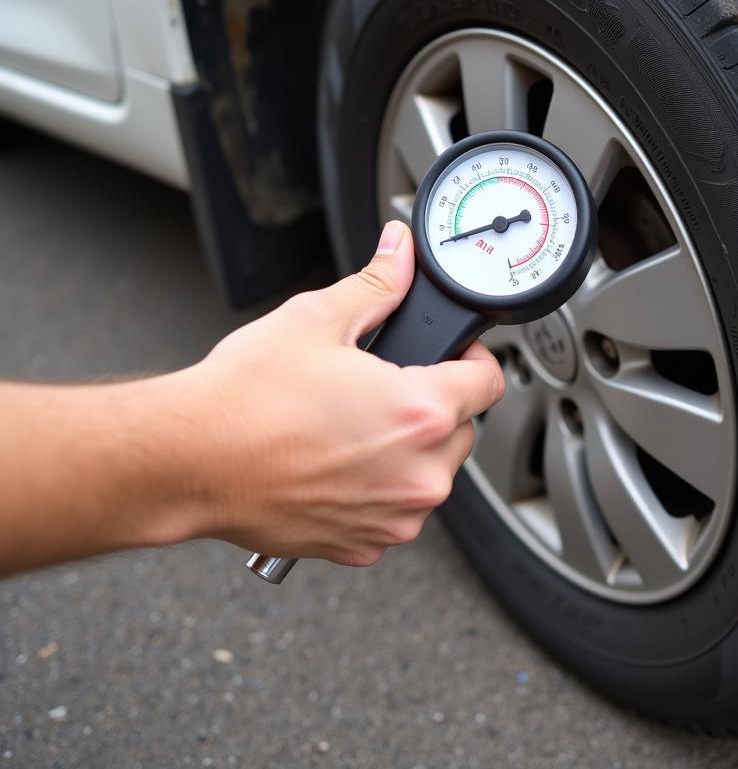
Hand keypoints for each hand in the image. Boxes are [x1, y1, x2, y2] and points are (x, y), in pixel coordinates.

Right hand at [182, 221, 504, 565]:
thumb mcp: (317, 319)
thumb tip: (399, 252)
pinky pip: (394, 509)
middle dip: (434, 403)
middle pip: (462, 429)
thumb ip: (377, 284)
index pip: (489, 380)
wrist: (189, 461)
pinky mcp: (365, 545)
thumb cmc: (246, 399)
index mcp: (422, 414)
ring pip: (430, 472)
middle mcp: (420, 475)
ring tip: (350, 423)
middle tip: (382, 384)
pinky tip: (334, 461)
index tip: (450, 353)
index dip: (471, 357)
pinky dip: (377, 487)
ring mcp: (394, 518)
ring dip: (407, 449)